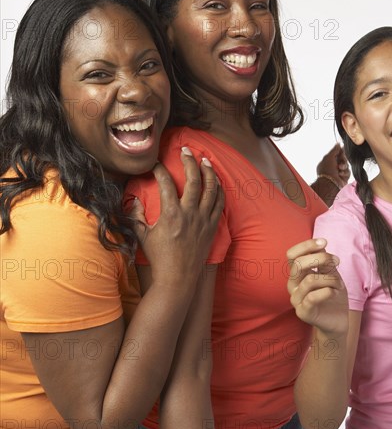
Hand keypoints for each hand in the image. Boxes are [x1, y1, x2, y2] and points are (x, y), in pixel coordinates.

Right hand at [129, 150, 223, 285]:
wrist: (178, 278)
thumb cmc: (159, 258)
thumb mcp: (142, 236)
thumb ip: (136, 216)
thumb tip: (133, 201)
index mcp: (171, 214)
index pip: (166, 183)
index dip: (160, 170)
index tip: (156, 164)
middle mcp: (189, 214)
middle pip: (194, 180)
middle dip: (189, 161)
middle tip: (186, 150)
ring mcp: (203, 220)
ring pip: (211, 189)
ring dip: (209, 172)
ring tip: (205, 160)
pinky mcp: (212, 227)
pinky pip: (219, 204)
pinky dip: (219, 191)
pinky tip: (216, 182)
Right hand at [287, 238, 347, 337]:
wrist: (338, 320)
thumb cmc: (333, 294)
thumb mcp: (331, 273)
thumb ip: (324, 261)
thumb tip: (321, 245)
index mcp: (297, 273)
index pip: (292, 254)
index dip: (306, 245)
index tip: (324, 242)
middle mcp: (293, 284)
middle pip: (298, 264)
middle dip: (320, 258)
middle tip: (336, 261)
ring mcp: (296, 299)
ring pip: (310, 280)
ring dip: (330, 279)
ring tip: (339, 284)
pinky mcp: (302, 312)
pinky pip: (313, 297)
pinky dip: (328, 291)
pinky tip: (335, 292)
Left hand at [316, 143, 349, 187]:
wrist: (330, 184)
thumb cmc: (327, 170)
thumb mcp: (329, 157)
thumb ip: (334, 150)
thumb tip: (338, 143)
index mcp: (327, 161)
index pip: (336, 154)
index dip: (340, 151)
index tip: (343, 149)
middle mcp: (333, 167)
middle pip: (343, 159)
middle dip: (343, 159)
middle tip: (340, 161)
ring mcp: (338, 172)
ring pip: (346, 165)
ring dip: (344, 166)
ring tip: (339, 169)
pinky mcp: (344, 178)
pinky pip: (348, 172)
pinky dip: (344, 173)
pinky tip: (340, 175)